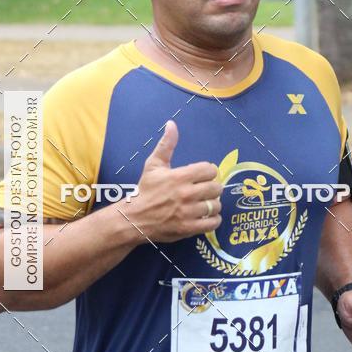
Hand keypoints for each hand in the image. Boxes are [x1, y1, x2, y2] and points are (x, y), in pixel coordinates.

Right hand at [126, 120, 222, 242]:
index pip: (209, 170)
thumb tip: (172, 123)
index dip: (208, 172)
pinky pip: (212, 223)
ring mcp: (188, 213)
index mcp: (179, 177)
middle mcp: (186, 194)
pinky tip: (208, 216)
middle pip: (216, 188)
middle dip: (212, 187)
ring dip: (213, 204)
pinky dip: (214, 219)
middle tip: (205, 190)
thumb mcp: (154, 164)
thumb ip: (166, 144)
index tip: (202, 176)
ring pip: (215, 206)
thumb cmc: (145, 190)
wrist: (135, 218)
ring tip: (205, 203)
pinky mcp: (189, 228)